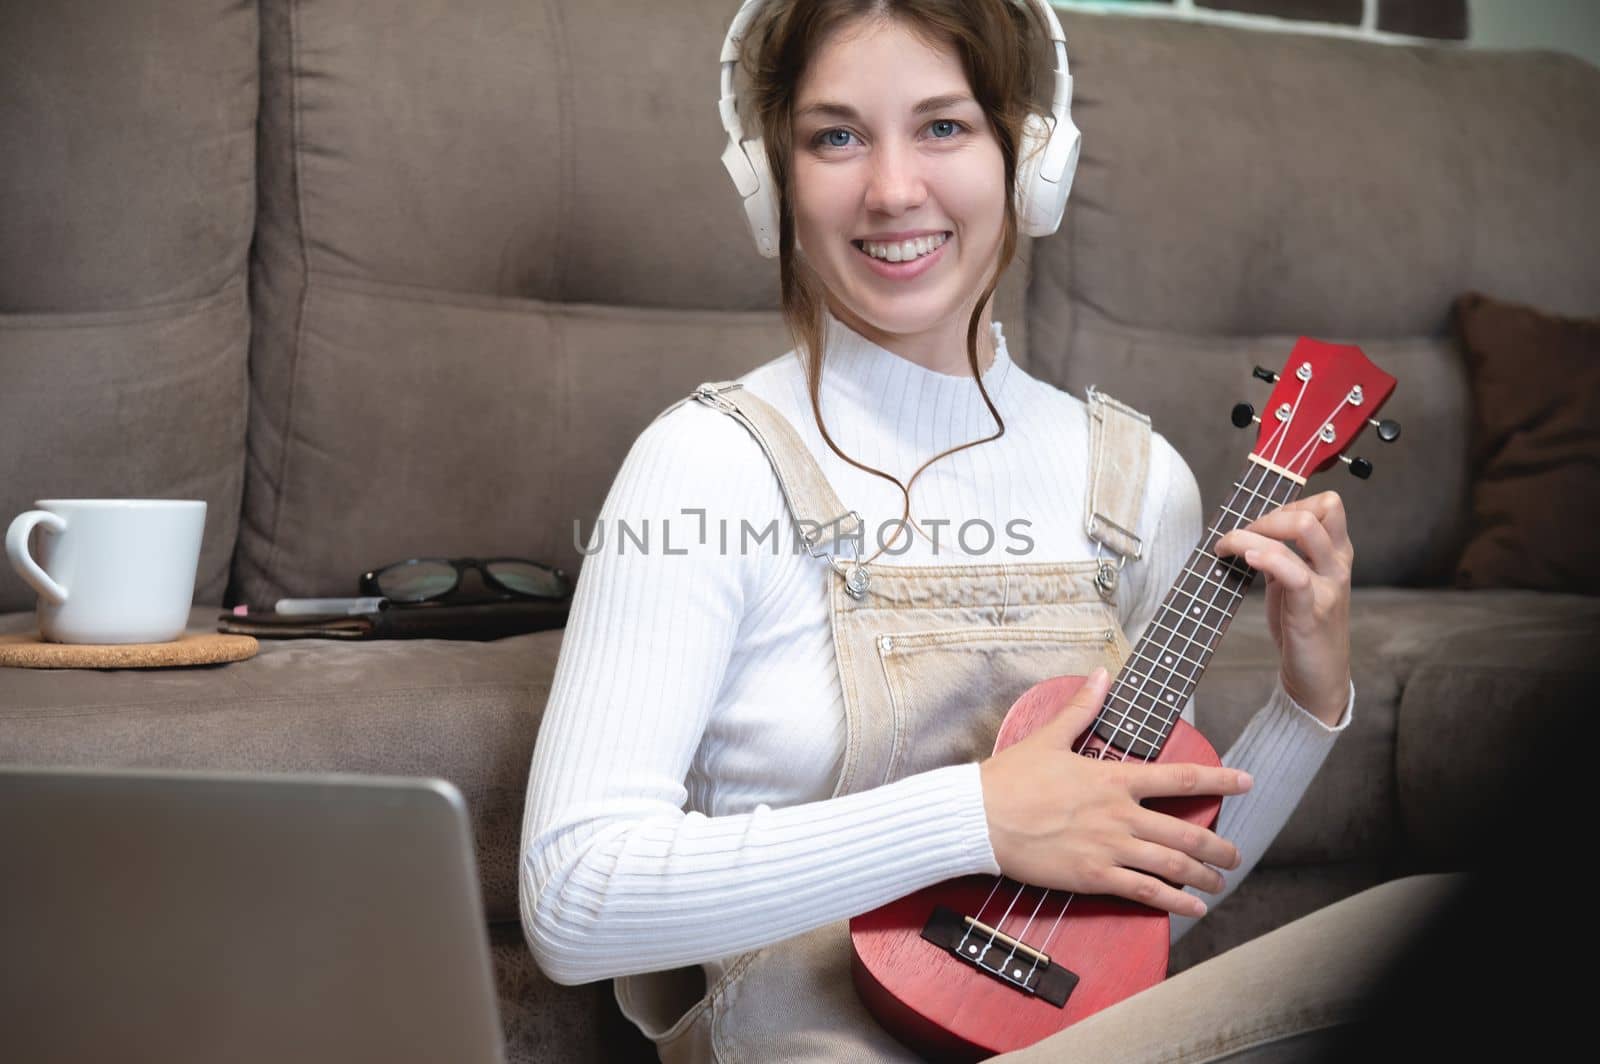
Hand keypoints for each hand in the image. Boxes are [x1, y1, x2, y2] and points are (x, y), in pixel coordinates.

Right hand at [977, 668, 1253, 918]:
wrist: (979, 818)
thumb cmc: (1010, 779)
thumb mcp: (1049, 737)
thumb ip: (1082, 708)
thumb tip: (1102, 675)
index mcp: (1113, 779)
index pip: (1180, 779)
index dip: (1220, 780)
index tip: (1246, 782)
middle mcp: (1120, 815)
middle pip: (1186, 832)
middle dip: (1219, 847)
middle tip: (1235, 855)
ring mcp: (1109, 848)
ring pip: (1173, 865)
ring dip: (1204, 875)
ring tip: (1219, 881)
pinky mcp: (1094, 877)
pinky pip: (1145, 892)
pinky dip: (1175, 902)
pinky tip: (1191, 907)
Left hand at [1214, 490, 1352, 724]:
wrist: (1317, 678)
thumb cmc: (1303, 628)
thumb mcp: (1294, 583)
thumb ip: (1281, 555)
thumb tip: (1245, 531)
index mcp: (1336, 555)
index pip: (1329, 505)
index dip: (1289, 504)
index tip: (1258, 524)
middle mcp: (1338, 565)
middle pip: (1319, 510)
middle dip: (1270, 513)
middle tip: (1239, 535)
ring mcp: (1328, 587)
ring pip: (1304, 531)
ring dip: (1256, 530)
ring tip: (1229, 546)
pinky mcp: (1312, 611)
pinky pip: (1294, 573)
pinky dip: (1267, 558)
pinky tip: (1247, 559)